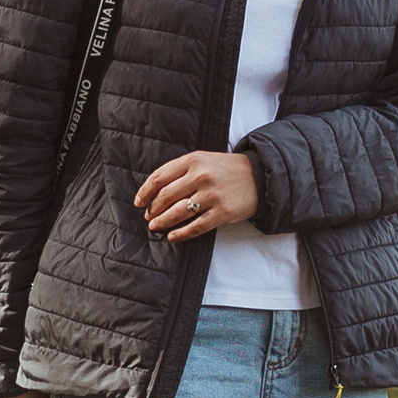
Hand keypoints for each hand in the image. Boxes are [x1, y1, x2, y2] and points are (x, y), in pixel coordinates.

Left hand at [134, 149, 260, 244]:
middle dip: (153, 209)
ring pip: (178, 212)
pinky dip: (181, 234)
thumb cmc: (226, 169)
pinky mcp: (222, 213)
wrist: (259, 176)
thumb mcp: (203, 160)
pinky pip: (195, 227)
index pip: (160, 177)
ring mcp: (212, 195)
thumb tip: (155, 192)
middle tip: (148, 217)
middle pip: (166, 196)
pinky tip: (172, 237)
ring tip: (155, 226)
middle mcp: (201, 177)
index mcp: (193, 160)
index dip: (145, 191)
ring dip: (162, 221)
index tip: (139, 201)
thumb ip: (180, 171)